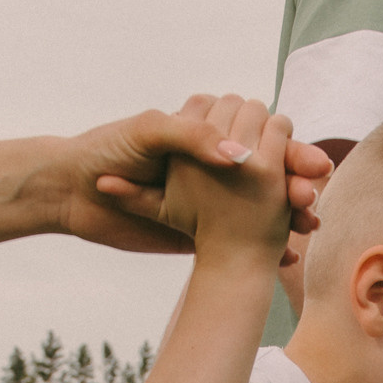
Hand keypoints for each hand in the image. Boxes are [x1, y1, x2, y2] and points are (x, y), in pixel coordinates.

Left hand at [81, 97, 331, 264]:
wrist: (71, 191)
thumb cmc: (106, 150)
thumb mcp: (151, 133)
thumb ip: (194, 137)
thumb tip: (239, 156)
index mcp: (204, 128)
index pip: (260, 135)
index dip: (288, 150)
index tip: (311, 168)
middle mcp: (211, 158)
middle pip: (268, 169)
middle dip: (294, 183)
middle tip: (309, 201)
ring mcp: (207, 194)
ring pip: (260, 203)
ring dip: (286, 213)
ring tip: (305, 225)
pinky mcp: (195, 225)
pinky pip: (238, 234)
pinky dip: (264, 244)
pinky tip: (284, 254)